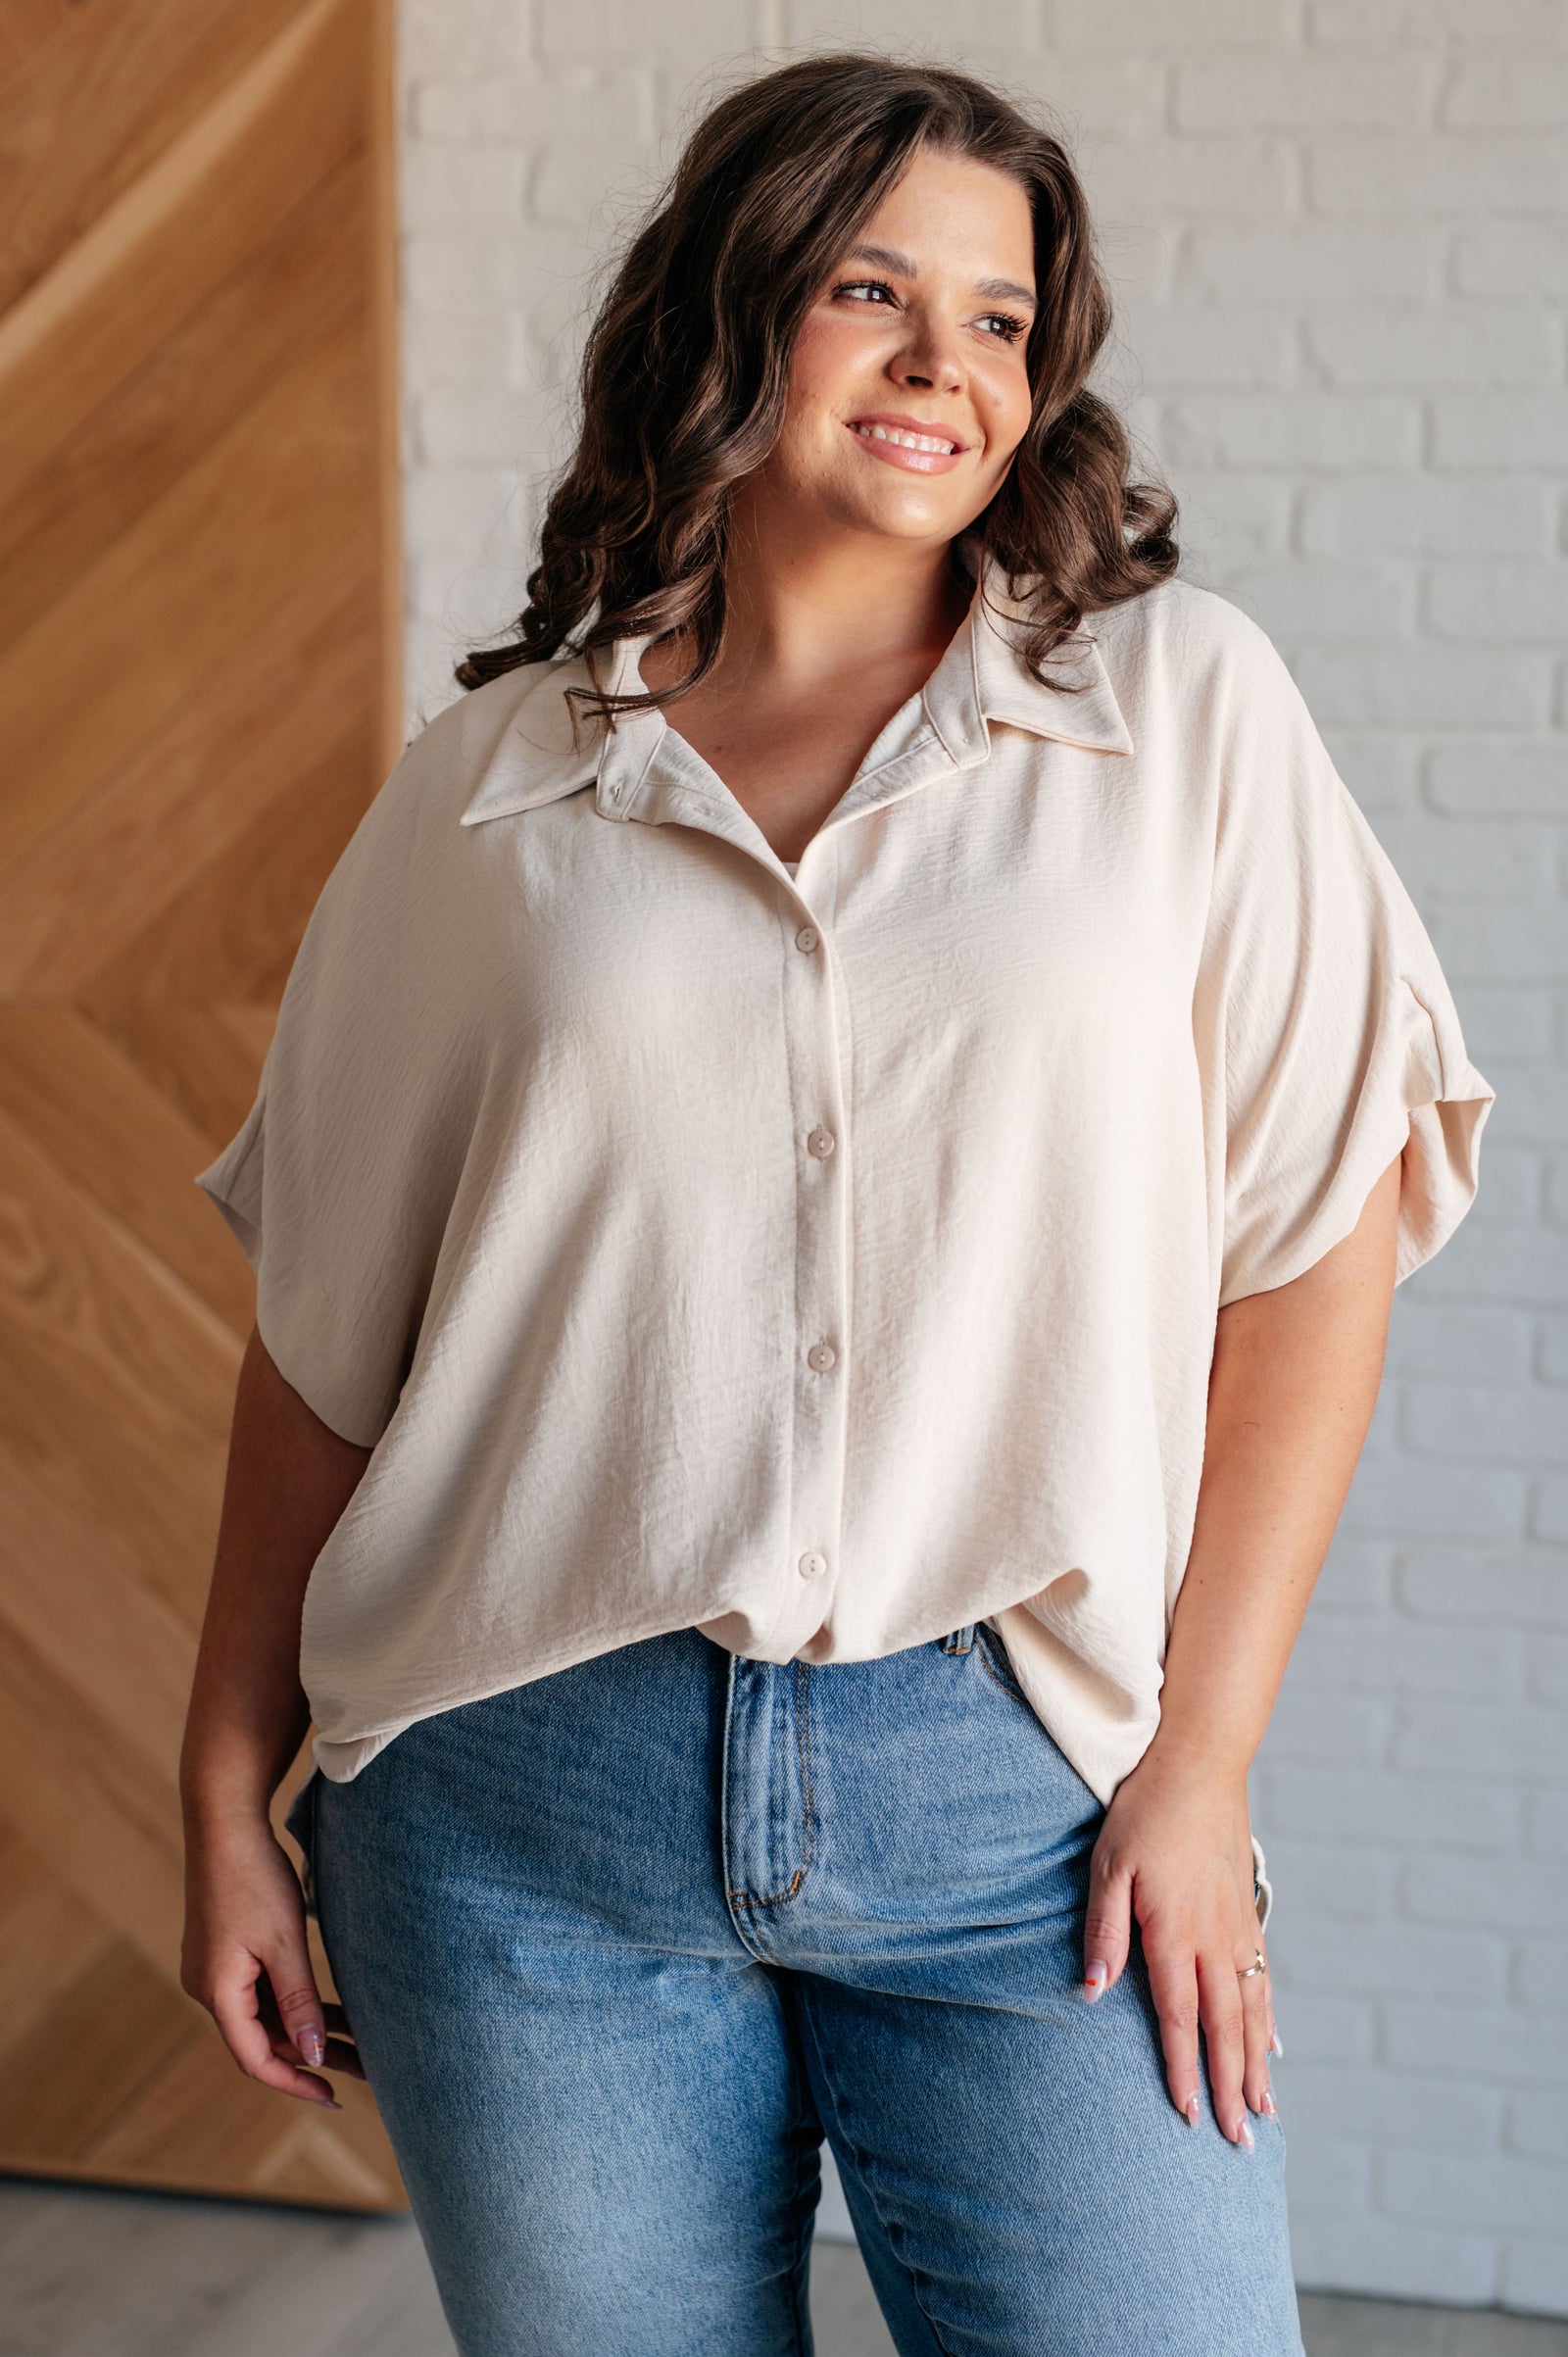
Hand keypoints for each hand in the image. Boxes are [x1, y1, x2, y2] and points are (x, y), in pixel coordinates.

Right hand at [181, 1813, 365, 2105]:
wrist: (225, 1823)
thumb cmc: (254, 1878)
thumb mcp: (284, 1943)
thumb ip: (299, 2002)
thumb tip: (312, 2056)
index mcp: (217, 1993)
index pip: (256, 2059)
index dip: (295, 2082)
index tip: (334, 2097)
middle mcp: (209, 1988)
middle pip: (263, 2040)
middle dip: (312, 2056)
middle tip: (364, 2068)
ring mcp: (216, 1969)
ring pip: (266, 2015)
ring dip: (307, 2028)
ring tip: (360, 2041)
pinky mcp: (227, 1952)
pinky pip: (262, 1991)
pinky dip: (294, 2001)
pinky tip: (332, 2008)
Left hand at [1079, 1744, 1277, 2146]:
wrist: (1199, 1763)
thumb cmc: (1143, 1812)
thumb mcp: (1108, 1865)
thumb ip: (1104, 1930)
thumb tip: (1092, 1991)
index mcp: (1175, 1933)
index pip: (1178, 2017)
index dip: (1183, 2068)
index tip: (1189, 2115)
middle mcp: (1214, 1939)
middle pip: (1225, 2028)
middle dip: (1232, 2087)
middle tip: (1240, 2140)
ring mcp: (1237, 1926)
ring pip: (1252, 2010)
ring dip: (1257, 2064)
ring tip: (1266, 2110)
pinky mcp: (1247, 1910)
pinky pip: (1263, 1978)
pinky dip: (1269, 2017)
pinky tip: (1272, 2043)